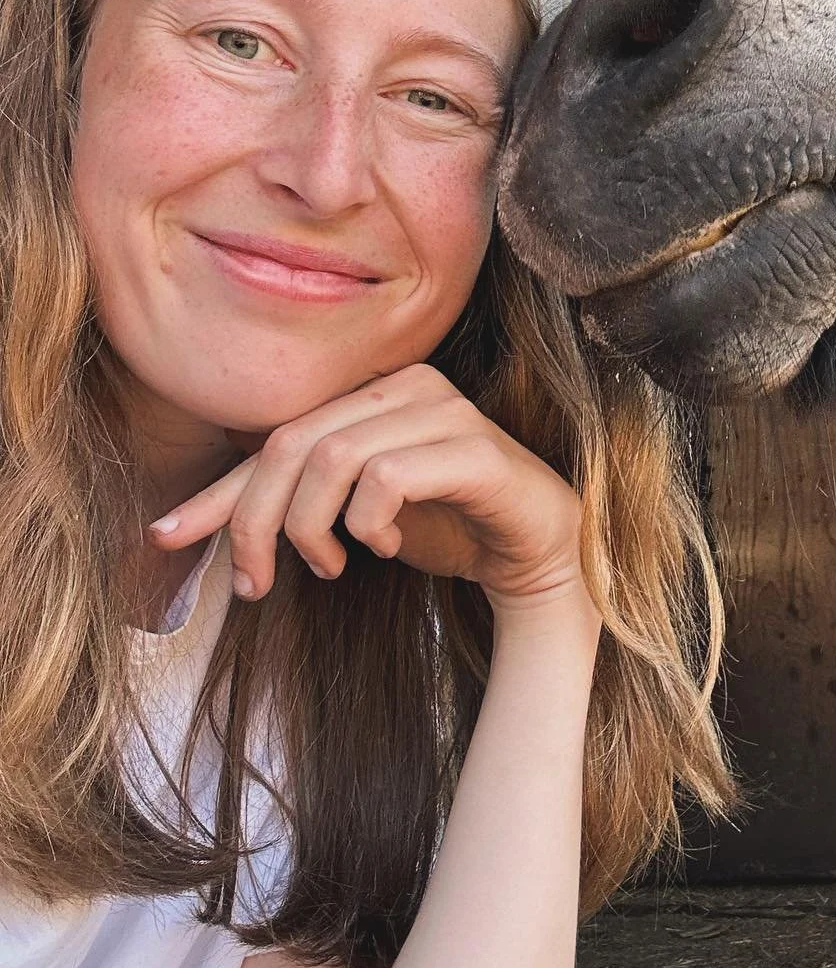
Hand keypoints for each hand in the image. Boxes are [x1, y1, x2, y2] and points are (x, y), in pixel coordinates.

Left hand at [149, 364, 590, 620]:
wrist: (535, 553)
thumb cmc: (445, 526)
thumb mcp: (348, 516)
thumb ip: (286, 507)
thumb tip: (177, 526)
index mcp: (374, 390)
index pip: (276, 437)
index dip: (218, 490)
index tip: (167, 536)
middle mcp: (409, 385)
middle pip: (293, 444)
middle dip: (258, 520)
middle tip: (259, 582)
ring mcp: (446, 412)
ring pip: (333, 458)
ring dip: (313, 527)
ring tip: (331, 566)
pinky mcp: (476, 450)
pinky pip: (388, 477)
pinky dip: (369, 522)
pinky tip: (383, 545)